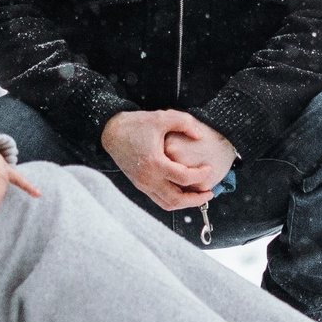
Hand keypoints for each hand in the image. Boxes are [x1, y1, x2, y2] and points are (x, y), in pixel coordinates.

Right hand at [103, 108, 231, 210]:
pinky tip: (183, 191)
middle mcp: (148, 179)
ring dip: (185, 203)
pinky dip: (173, 200)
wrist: (111, 132)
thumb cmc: (135, 124)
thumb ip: (184, 123)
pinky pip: (159, 200)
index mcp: (154, 163)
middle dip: (196, 200)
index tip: (210, 168)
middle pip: (176, 200)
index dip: (201, 175)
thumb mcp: (161, 118)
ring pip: (167, 204)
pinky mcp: (140, 185)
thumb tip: (200, 135)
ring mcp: (143, 185)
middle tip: (209, 193)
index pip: (184, 177)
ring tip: (199, 196)